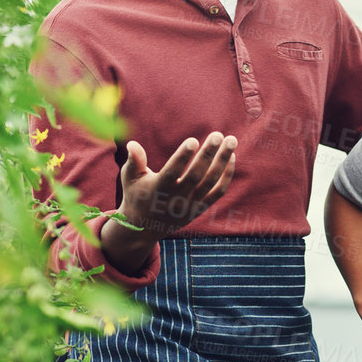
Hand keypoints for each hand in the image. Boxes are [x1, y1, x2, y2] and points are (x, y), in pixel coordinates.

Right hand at [100, 132, 235, 272]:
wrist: (146, 227)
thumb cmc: (137, 195)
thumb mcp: (130, 178)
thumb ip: (134, 161)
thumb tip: (132, 144)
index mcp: (158, 189)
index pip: (172, 172)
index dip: (182, 157)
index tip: (193, 140)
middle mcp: (176, 199)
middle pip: (196, 175)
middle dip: (208, 154)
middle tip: (217, 134)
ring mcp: (191, 205)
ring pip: (211, 182)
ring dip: (222, 160)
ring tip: (231, 140)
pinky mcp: (201, 208)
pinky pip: (218, 191)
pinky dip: (227, 175)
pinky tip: (231, 157)